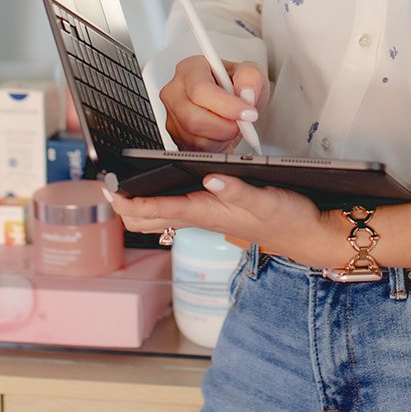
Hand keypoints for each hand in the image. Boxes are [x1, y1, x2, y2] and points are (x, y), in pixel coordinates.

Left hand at [104, 177, 347, 270]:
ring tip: (121, 182)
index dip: (129, 201)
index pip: (156, 209)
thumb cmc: (285, 216)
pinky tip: (155, 183)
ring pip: (157, 215)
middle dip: (123, 205)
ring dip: (136, 204)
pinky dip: (156, 199)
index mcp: (205, 212)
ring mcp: (203, 215)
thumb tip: (210, 179)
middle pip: (146, 219)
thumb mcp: (266, 199)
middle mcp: (198, 215)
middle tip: (106, 182)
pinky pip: (174, 208)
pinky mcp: (212, 211)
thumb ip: (238, 191)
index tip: (109, 187)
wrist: (304, 232)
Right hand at [160, 56, 268, 151]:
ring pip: (196, 139)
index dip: (226, 105)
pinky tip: (222, 134)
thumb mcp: (251, 73)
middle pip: (193, 119)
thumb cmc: (235, 85)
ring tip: (231, 125)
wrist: (232, 104)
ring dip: (222, 137)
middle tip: (242, 123)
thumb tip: (246, 92)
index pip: (201, 90)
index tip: (247, 113)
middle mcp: (176, 92)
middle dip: (225, 127)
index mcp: (190, 70)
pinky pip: (197, 150)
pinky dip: (216, 147)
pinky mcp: (176, 138)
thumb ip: (250, 77)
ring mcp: (173, 117)